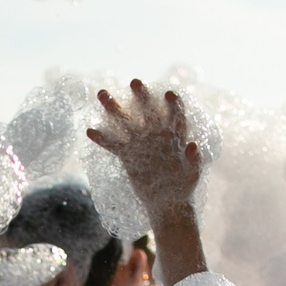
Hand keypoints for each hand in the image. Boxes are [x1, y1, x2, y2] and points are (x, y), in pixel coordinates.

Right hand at [86, 80, 200, 214]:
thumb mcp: (193, 173)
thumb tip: (191, 144)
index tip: (168, 95)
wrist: (168, 203)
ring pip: (126, 123)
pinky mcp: (128, 157)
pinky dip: (102, 139)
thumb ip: (194, 159)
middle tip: (134, 82)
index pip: (175, 115)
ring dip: (114, 109)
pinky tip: (90, 131)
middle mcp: (156, 135)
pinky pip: (113, 146)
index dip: (173, 104)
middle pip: (148, 111)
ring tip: (102, 94)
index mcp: (175, 136)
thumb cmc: (185, 186)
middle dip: (141, 96)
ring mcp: (141, 144)